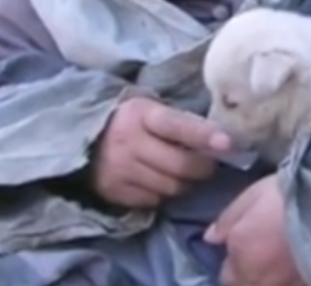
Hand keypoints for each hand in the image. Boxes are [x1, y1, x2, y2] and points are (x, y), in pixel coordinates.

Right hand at [89, 96, 232, 207]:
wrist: (84, 140)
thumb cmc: (130, 121)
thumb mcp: (151, 111)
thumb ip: (181, 123)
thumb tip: (220, 140)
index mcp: (142, 115)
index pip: (177, 126)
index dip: (204, 135)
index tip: (227, 143)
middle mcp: (129, 142)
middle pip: (180, 165)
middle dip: (202, 168)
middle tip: (208, 165)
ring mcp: (120, 170)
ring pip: (171, 187)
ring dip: (184, 183)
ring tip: (181, 172)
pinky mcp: (114, 192)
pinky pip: (154, 200)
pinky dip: (163, 193)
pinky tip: (159, 181)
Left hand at [204, 174, 304, 285]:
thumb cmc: (283, 196)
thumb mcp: (250, 198)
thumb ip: (227, 221)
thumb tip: (209, 239)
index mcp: (240, 257)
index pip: (226, 277)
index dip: (230, 265)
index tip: (237, 254)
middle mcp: (258, 278)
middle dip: (246, 277)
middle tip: (256, 259)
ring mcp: (284, 285)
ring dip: (266, 278)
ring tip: (275, 264)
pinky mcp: (307, 285)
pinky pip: (290, 285)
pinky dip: (287, 280)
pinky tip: (293, 268)